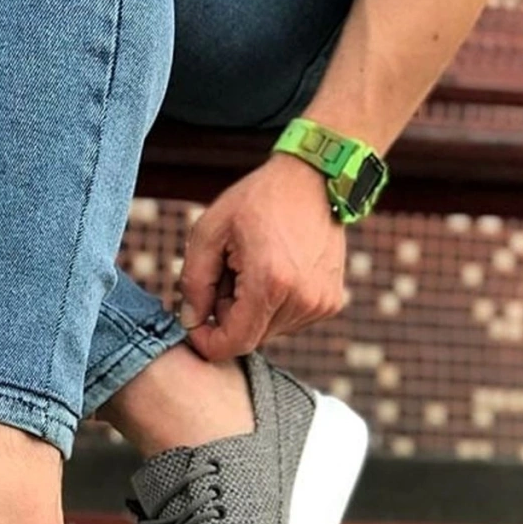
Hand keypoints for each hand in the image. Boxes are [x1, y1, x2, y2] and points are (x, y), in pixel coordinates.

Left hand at [180, 152, 346, 360]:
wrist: (313, 180)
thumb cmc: (257, 201)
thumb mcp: (209, 231)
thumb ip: (193, 282)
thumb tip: (191, 322)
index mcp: (270, 282)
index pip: (234, 343)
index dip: (208, 341)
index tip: (195, 322)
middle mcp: (302, 299)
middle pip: (250, 338)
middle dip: (229, 316)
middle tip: (226, 275)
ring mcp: (321, 303)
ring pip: (269, 332)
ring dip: (251, 311)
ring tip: (250, 269)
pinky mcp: (331, 302)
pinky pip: (289, 321)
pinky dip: (273, 306)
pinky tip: (274, 272)